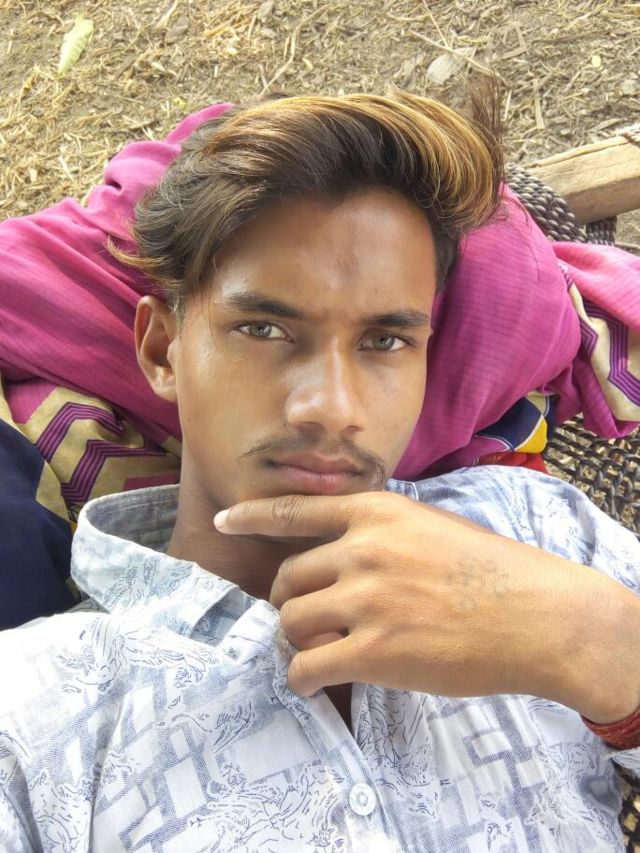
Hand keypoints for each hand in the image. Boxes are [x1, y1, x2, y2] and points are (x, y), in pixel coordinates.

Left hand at [214, 491, 638, 720]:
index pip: (297, 511)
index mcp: (376, 513)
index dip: (255, 516)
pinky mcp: (374, 650)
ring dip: (296, 641)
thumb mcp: (431, 527)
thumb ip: (382, 535)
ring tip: (314, 653)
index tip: (225, 520)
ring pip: (292, 622)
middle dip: (291, 603)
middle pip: (289, 579)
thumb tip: (340, 559)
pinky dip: (301, 678)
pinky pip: (307, 665)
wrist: (537, 614)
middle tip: (307, 622)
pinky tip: (311, 682)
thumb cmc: (492, 572)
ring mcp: (365, 599)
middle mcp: (361, 550)